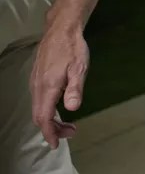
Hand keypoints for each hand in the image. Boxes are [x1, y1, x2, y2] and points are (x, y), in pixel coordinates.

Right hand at [29, 21, 88, 147]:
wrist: (62, 29)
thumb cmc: (73, 48)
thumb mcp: (80, 68)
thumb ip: (75, 88)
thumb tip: (72, 108)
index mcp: (47, 87)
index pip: (43, 117)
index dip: (49, 133)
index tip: (56, 144)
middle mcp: (37, 87)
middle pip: (39, 116)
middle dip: (52, 129)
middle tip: (70, 133)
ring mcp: (35, 82)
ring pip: (38, 108)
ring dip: (50, 120)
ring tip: (68, 124)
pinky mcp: (37, 78)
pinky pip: (39, 100)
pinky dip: (47, 110)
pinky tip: (58, 108)